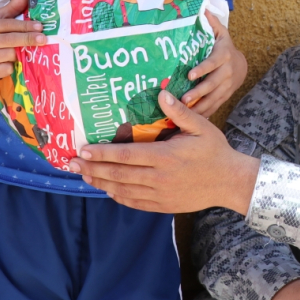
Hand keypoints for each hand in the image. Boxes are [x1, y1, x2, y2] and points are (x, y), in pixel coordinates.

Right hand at [0, 0, 46, 85]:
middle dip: (28, 39)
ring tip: (25, 51)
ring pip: (9, 54)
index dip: (23, 25)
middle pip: (8, 40)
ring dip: (20, 53)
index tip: (39, 26)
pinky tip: (10, 63)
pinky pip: (6, 69)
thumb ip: (10, 9)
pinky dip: (12, 66)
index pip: (5, 24)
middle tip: (43, 39)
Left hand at [67, 90, 258, 213]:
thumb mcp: (202, 127)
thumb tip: (161, 93)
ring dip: (100, 183)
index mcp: (165, 157)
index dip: (102, 154)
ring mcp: (160, 194)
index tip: (83, 150)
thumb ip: (179, 112)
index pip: (126, 156)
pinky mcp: (163, 205)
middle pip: (117, 175)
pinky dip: (117, 196)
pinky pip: (134, 202)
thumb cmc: (215, 151)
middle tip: (70, 164)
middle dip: (91, 169)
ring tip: (82, 176)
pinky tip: (106, 189)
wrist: (230, 182)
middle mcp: (159, 178)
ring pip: (122, 190)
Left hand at [183, 12, 247, 116]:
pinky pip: (215, 106)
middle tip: (184, 99)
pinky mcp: (225, 96)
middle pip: (213, 84)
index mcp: (223, 55)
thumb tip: (203, 8)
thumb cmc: (224, 47)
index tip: (190, 75)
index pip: (212, 63)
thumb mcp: (221, 33)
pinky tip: (193, 119)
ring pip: (214, 98)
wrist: (241, 65)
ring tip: (186, 112)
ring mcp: (227, 86)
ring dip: (200, 106)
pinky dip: (205, 113)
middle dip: (199, 92)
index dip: (202, 69)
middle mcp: (227, 72)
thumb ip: (211, 23)